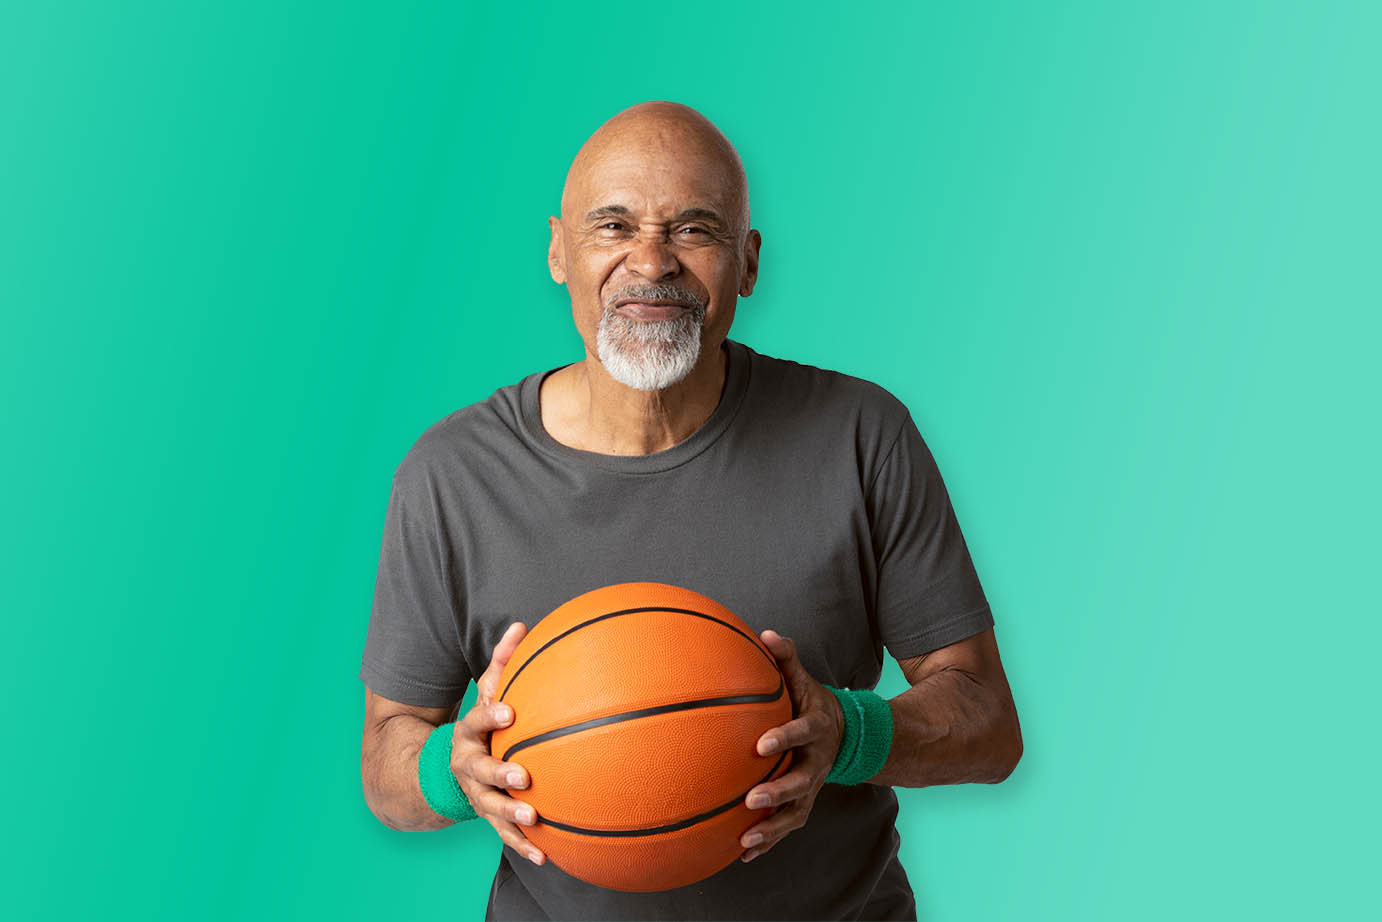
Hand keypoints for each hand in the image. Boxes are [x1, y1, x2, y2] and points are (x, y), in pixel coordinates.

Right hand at [449, 621, 546, 865]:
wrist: (446, 768)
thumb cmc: (485, 723)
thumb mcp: (489, 692)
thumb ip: (503, 662)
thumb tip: (521, 624)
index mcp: (470, 731)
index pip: (478, 719)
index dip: (492, 716)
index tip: (510, 713)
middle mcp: (468, 764)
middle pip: (480, 770)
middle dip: (500, 773)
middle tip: (523, 777)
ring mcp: (476, 793)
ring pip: (490, 806)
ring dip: (510, 815)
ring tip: (533, 818)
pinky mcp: (488, 816)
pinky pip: (504, 835)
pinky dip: (523, 846)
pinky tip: (545, 856)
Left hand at [739, 629, 844, 861]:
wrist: (844, 733)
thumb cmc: (809, 701)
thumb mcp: (802, 679)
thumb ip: (786, 658)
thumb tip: (765, 634)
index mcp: (817, 729)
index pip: (802, 733)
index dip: (784, 738)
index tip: (760, 745)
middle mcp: (818, 761)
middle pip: (802, 781)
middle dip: (779, 792)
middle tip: (752, 799)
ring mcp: (813, 785)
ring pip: (796, 811)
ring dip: (772, 827)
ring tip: (746, 839)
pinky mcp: (804, 802)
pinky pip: (787, 824)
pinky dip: (768, 841)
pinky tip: (742, 854)